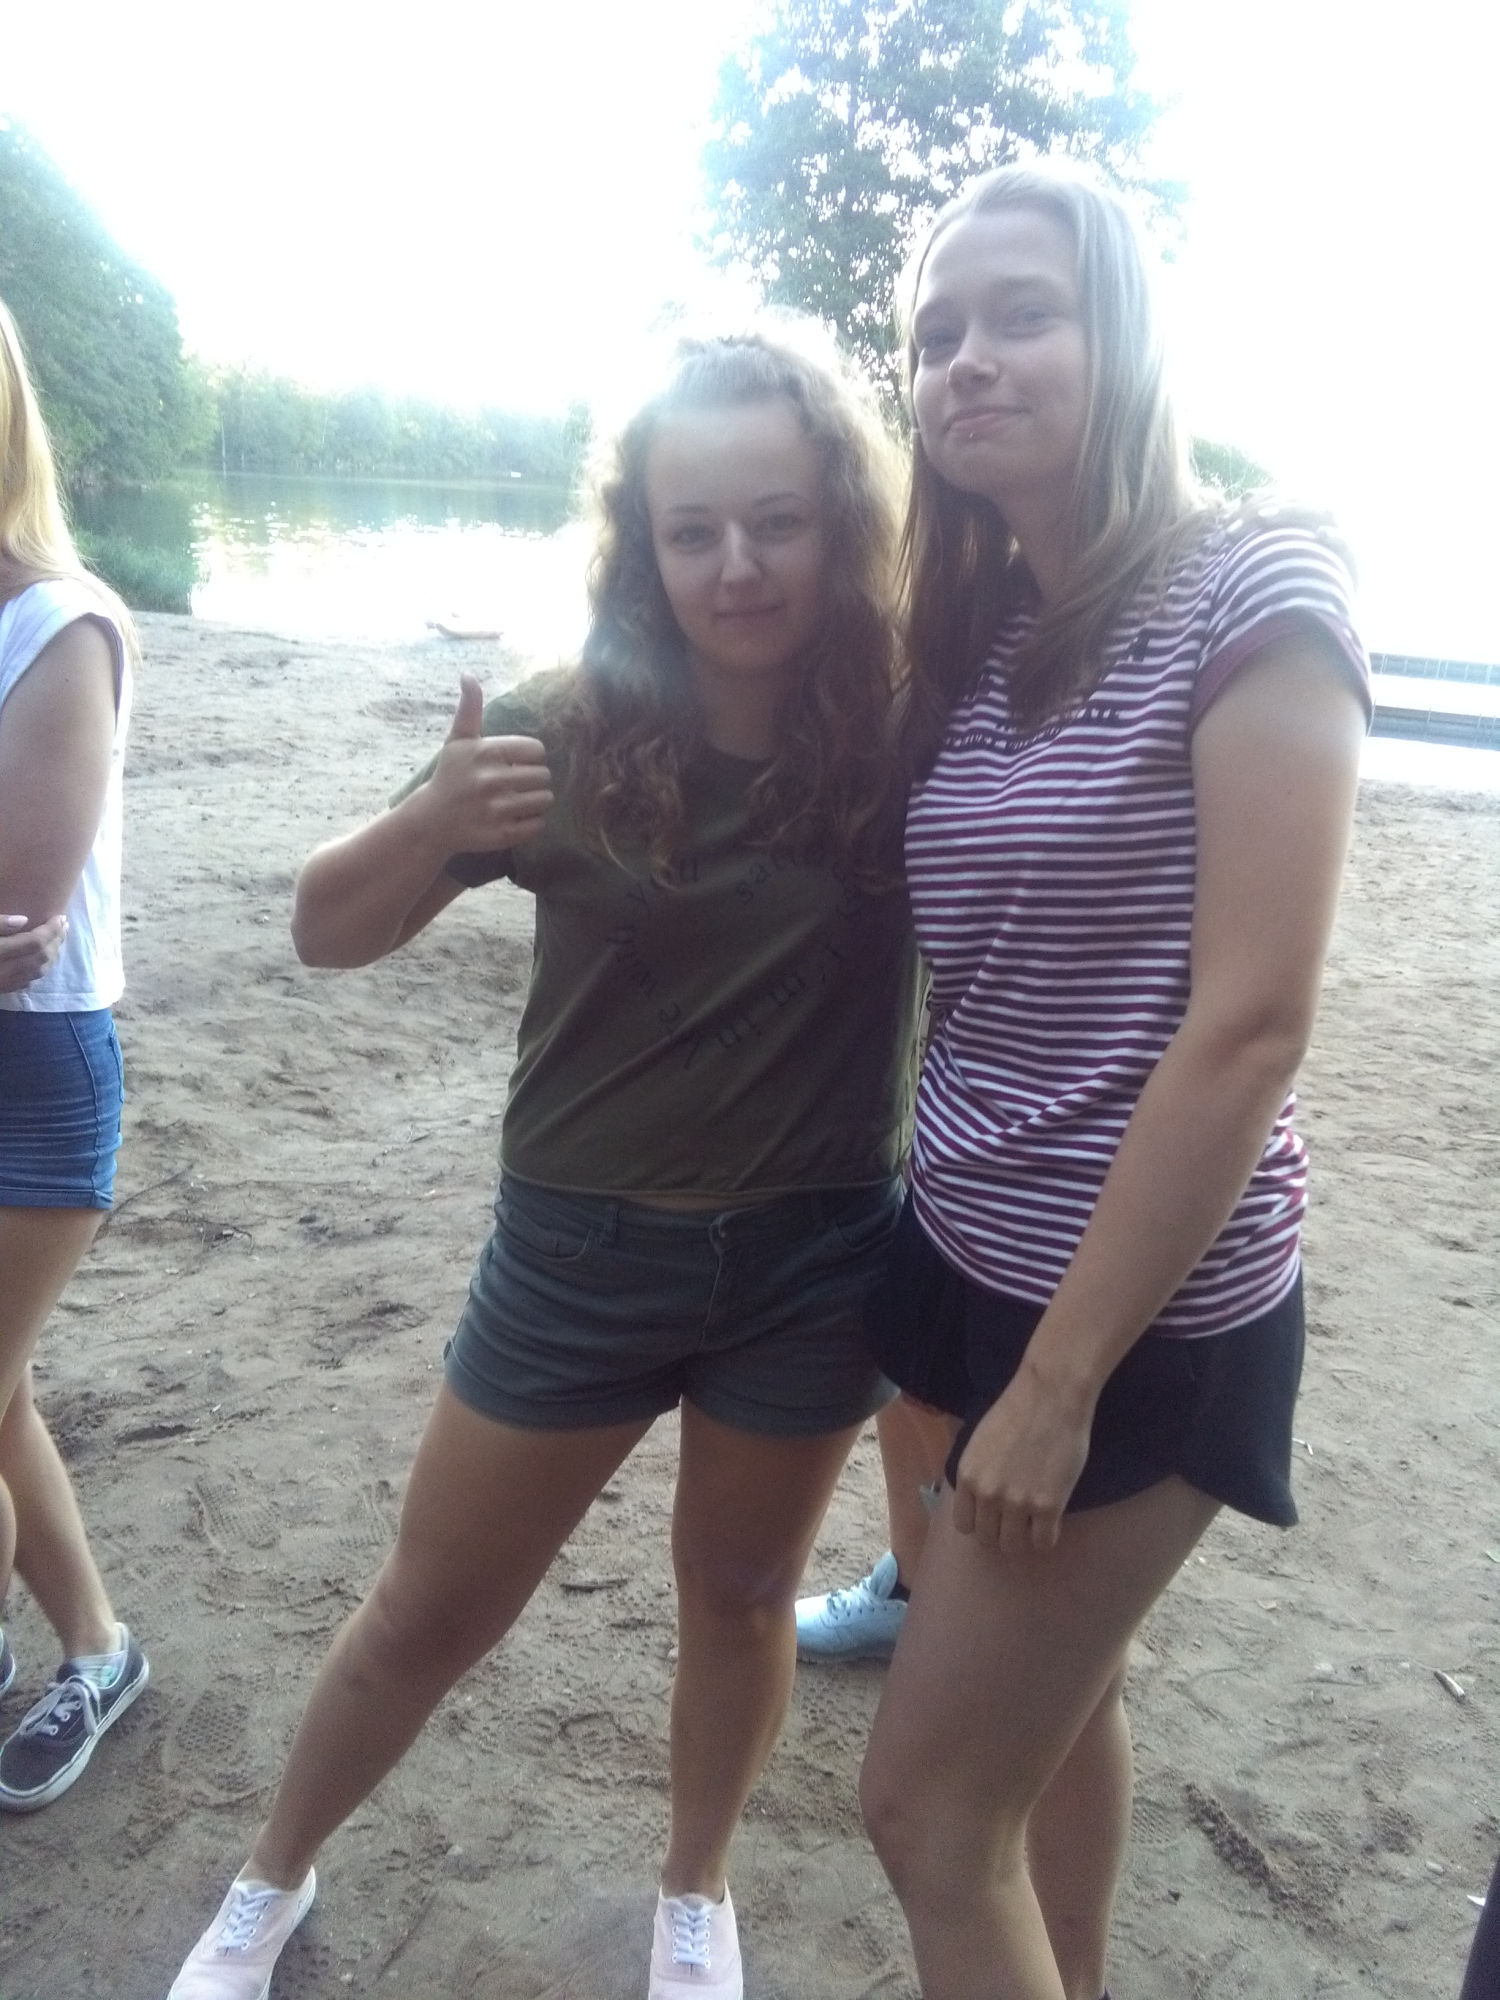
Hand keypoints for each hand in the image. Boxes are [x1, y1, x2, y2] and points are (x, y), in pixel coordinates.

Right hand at [0, 913, 67, 991]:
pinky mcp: (1, 990)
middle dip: (56, 940)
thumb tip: (24, 919)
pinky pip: (28, 981)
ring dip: (52, 955)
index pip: (35, 941)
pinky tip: (41, 961)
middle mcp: (5, 970)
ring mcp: (4, 983)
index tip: (60, 917)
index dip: (51, 929)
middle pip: (41, 957)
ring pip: (38, 972)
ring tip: (57, 940)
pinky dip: (40, 968)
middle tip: (64, 925)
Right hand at [421, 673, 552, 851]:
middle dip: (535, 780)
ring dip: (538, 800)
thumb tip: (468, 674)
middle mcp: (492, 780)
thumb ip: (469, 708)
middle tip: (520, 784)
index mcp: (486, 752)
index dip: (531, 758)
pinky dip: (533, 822)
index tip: (518, 764)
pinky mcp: (501, 834)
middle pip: (544, 776)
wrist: (431, 821)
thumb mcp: (457, 741)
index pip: (537, 751)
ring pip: (545, 800)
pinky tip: (518, 817)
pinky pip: (538, 824)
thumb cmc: (450, 776)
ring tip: (522, 800)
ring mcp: (497, 809)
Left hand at [951, 1358, 1093, 1553]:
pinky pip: (1043, 1542)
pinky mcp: (1048, 1506)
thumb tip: (979, 1497)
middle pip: (987, 1538)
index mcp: (968, 1476)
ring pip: (1012, 1545)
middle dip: (1000, 1531)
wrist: (1051, 1395)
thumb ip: (977, 1472)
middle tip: (1016, 1518)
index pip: (963, 1524)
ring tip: (1033, 1521)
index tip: (993, 1515)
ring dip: (1022, 1536)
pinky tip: (1050, 1521)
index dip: (980, 1522)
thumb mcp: (980, 1442)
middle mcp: (987, 1494)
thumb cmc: (1017, 1409)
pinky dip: (1046, 1537)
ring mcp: (1017, 1503)